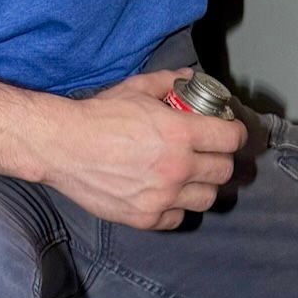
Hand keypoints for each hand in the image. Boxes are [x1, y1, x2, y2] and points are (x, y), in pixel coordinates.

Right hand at [39, 70, 246, 230]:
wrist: (63, 146)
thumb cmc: (99, 116)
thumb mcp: (137, 88)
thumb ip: (169, 82)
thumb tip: (190, 79)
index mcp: (181, 134)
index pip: (230, 139)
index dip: (234, 132)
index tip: (229, 131)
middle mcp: (177, 168)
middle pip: (223, 171)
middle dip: (221, 158)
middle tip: (210, 152)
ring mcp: (162, 197)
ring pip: (207, 198)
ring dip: (203, 185)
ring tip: (191, 176)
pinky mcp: (145, 218)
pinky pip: (178, 218)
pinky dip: (177, 207)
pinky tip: (167, 193)